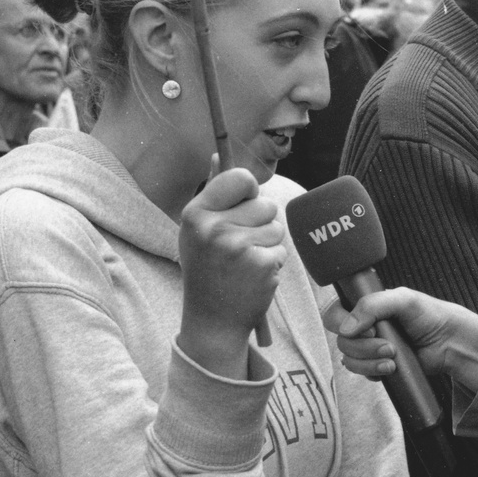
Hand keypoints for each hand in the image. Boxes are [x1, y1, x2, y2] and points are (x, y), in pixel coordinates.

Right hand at [178, 163, 285, 376]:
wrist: (212, 320)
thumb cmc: (207, 269)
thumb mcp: (198, 230)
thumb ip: (212, 194)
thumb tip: (217, 155)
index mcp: (196, 214)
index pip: (239, 177)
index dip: (248, 188)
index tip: (244, 201)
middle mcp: (215, 228)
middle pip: (265, 203)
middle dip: (260, 221)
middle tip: (239, 245)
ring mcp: (239, 247)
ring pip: (277, 226)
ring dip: (267, 242)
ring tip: (245, 261)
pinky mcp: (262, 264)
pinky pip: (281, 248)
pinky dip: (272, 261)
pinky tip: (253, 276)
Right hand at [333, 287, 477, 381]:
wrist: (449, 342)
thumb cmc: (429, 315)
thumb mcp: (403, 299)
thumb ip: (372, 305)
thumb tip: (346, 328)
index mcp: (365, 306)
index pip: (334, 313)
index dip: (342, 323)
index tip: (368, 328)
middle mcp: (363, 326)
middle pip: (341, 341)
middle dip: (363, 346)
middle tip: (387, 345)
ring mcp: (369, 347)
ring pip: (348, 359)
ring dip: (369, 361)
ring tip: (393, 356)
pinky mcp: (376, 365)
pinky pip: (361, 373)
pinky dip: (374, 371)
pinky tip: (392, 367)